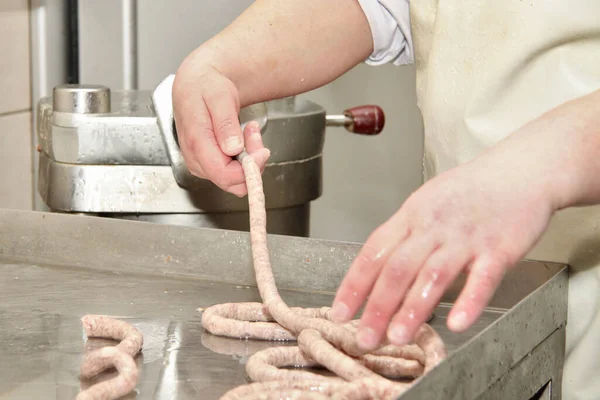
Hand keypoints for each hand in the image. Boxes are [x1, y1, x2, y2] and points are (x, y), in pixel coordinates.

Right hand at [172, 60, 269, 196]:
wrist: (194, 86)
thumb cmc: (205, 87)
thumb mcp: (219, 96)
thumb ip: (225, 124)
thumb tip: (233, 149)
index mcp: (196, 143)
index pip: (224, 174)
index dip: (248, 169)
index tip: (262, 151)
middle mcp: (196, 160)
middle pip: (232, 181)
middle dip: (252, 163)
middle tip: (255, 133)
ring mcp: (201, 165)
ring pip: (235, 180)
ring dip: (250, 158)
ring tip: (250, 129)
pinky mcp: (208, 165)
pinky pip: (233, 173)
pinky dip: (244, 158)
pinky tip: (243, 136)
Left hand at [329, 138, 558, 350]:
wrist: (520, 169)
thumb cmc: (470, 191)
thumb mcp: (426, 203)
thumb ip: (404, 237)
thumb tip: (377, 273)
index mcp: (411, 216)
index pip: (374, 251)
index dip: (354, 284)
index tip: (340, 312)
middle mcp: (433, 227)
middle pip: (398, 268)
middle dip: (377, 306)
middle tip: (365, 338)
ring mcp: (466, 238)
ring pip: (433, 275)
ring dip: (413, 308)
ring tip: (398, 337)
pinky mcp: (500, 248)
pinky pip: (482, 278)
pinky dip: (469, 301)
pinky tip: (457, 323)